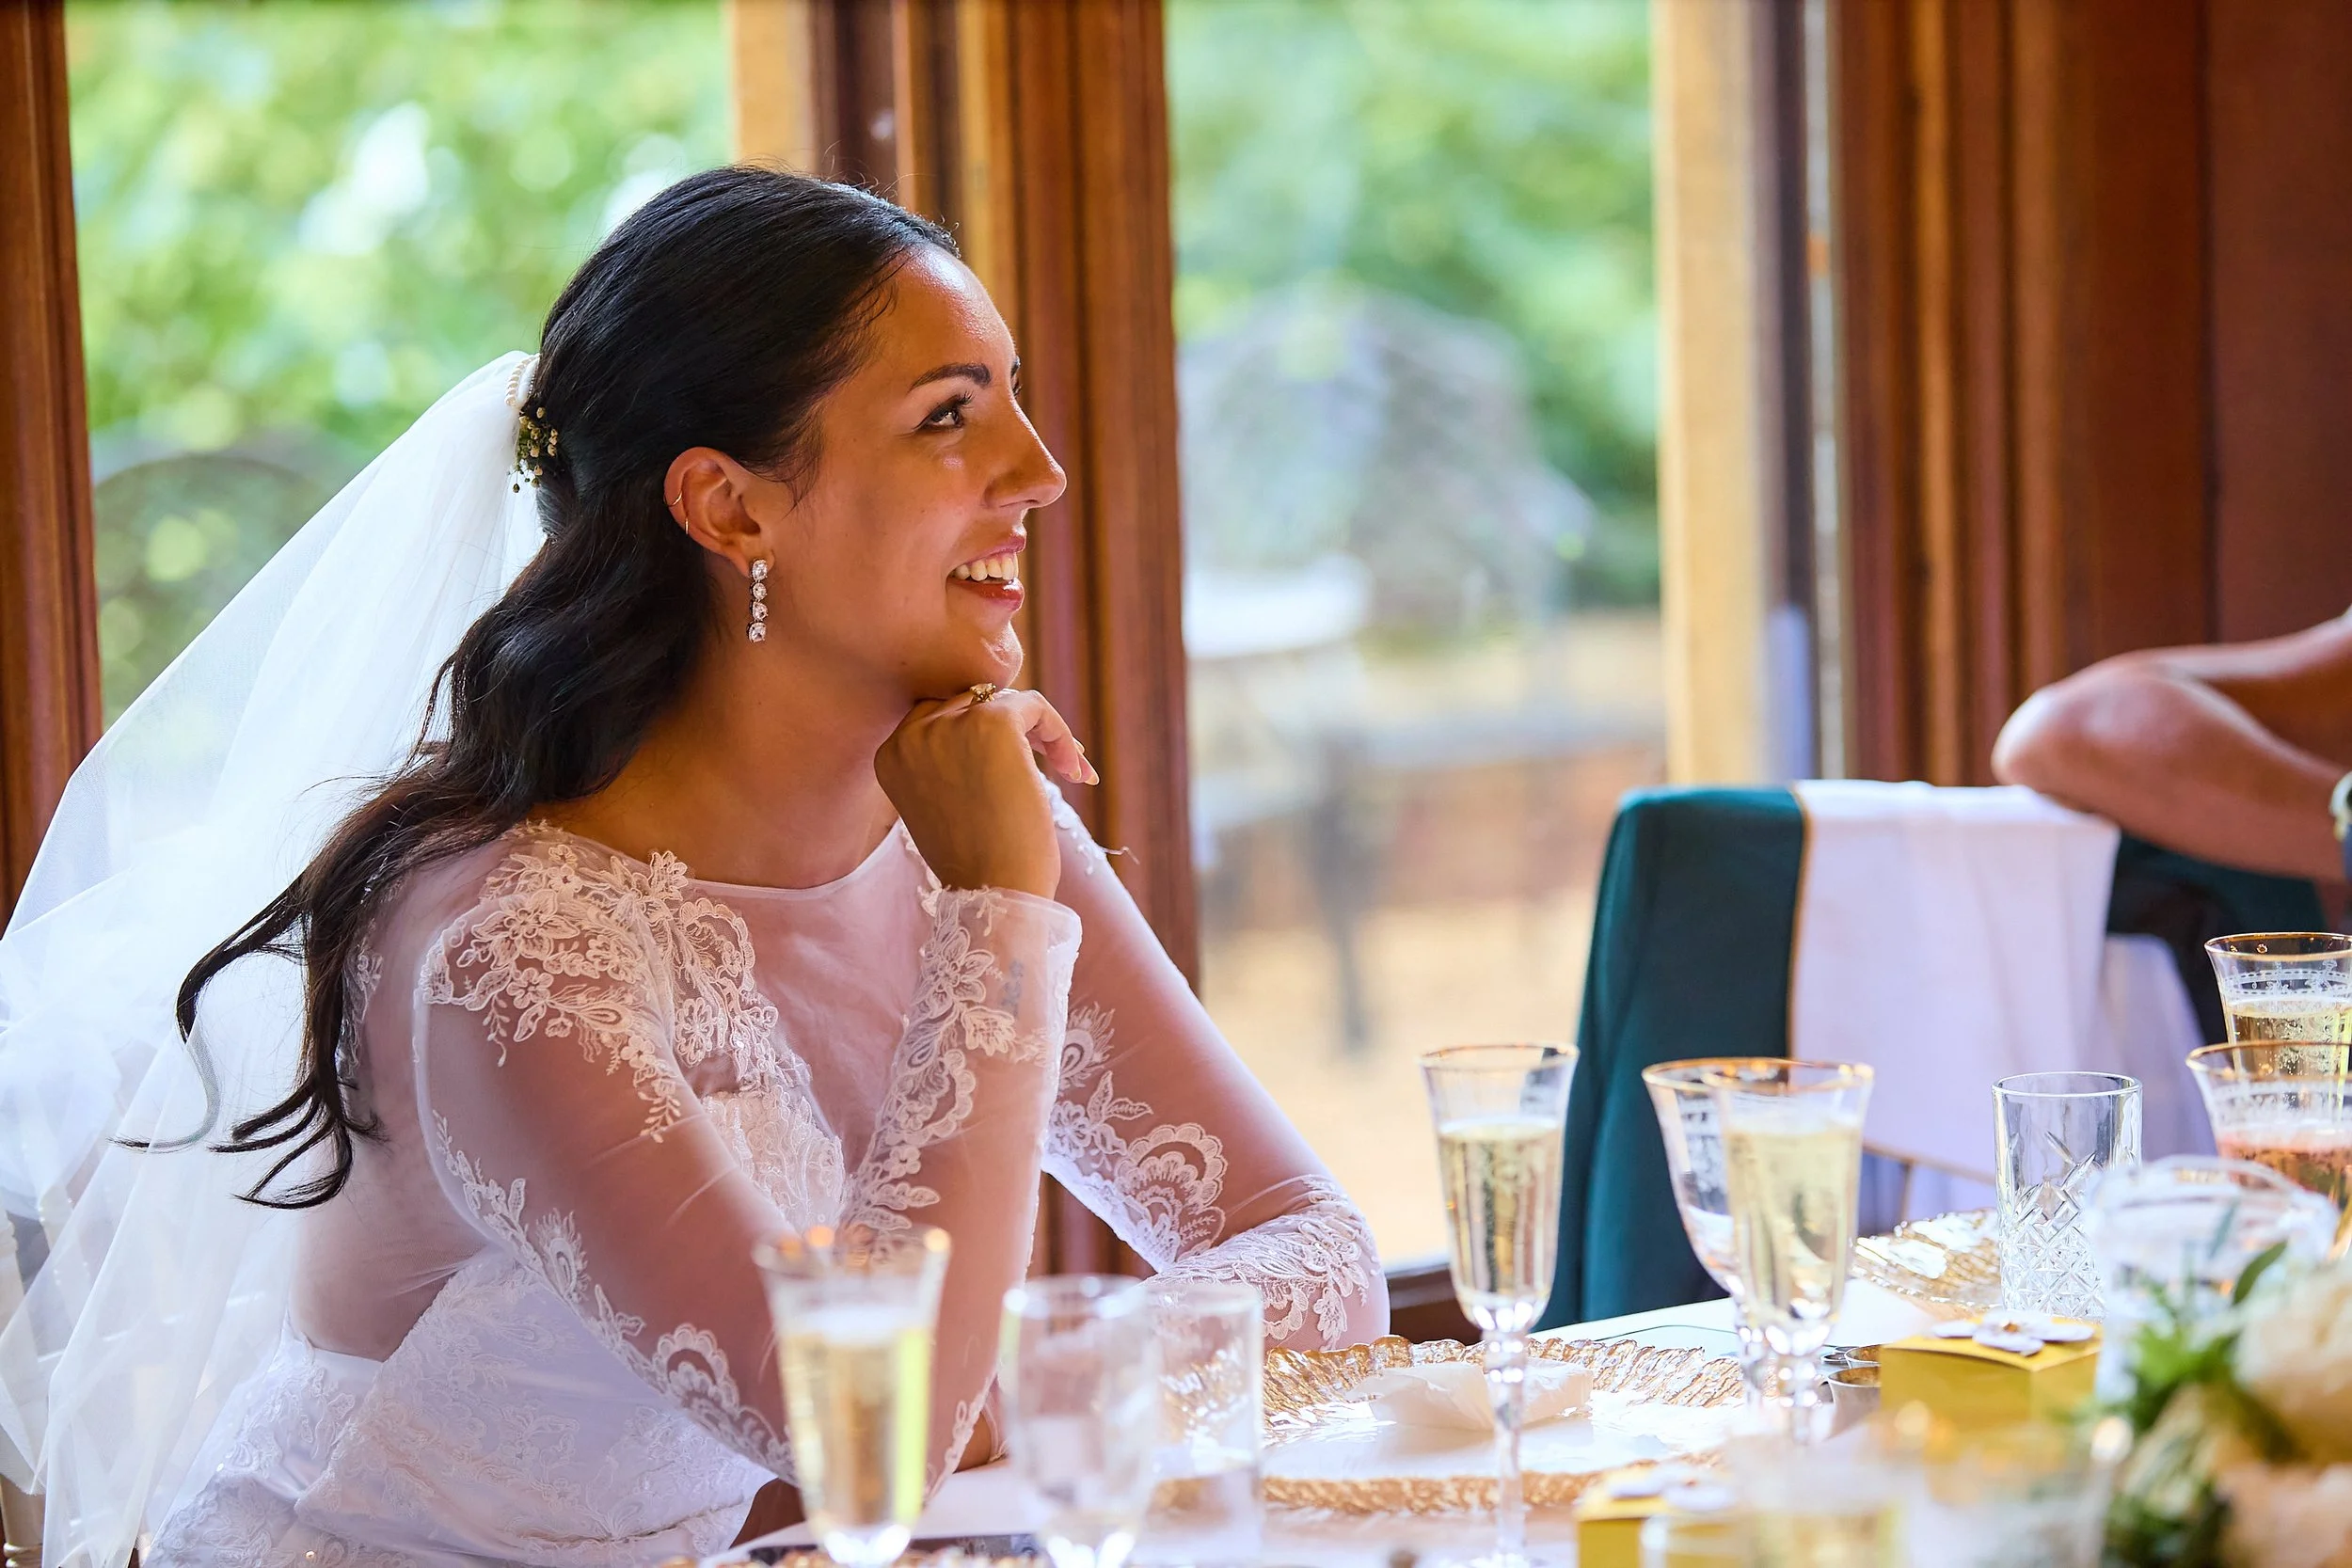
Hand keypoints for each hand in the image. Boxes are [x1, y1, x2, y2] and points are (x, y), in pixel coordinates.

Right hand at [875, 688, 1093, 898]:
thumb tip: (994, 731)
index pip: (937, 717)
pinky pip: (1034, 705)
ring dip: (1042, 732)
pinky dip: (1059, 732)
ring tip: (1071, 769)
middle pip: (971, 703)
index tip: (1017, 765)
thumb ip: (949, 764)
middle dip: (1015, 732)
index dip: (979, 735)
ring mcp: (949, 725)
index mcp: (891, 755)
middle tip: (1054, 764)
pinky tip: (1076, 771)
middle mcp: (912, 734)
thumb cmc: (977, 866)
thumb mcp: (944, 807)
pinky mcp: (992, 723)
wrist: (993, 894)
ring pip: (1005, 702)